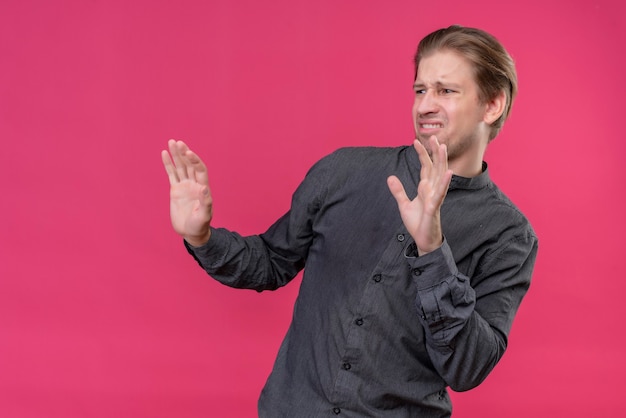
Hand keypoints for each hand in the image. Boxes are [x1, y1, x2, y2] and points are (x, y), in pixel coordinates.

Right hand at [161, 139, 212, 246]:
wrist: (191, 232)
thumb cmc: (200, 225)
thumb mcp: (204, 215)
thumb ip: (205, 202)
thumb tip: (204, 188)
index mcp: (202, 187)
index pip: (199, 169)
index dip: (194, 160)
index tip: (188, 152)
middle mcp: (194, 184)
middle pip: (189, 165)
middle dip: (184, 153)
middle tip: (177, 142)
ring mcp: (184, 186)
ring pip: (180, 167)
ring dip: (176, 155)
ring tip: (171, 142)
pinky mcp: (176, 190)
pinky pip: (171, 174)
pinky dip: (168, 164)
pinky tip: (164, 153)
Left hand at [387, 136, 452, 254]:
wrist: (423, 240)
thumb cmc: (417, 223)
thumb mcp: (404, 205)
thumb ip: (398, 191)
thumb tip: (390, 177)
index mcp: (425, 188)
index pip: (425, 167)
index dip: (421, 154)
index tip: (416, 140)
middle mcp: (432, 190)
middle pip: (434, 166)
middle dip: (434, 151)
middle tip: (433, 136)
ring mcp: (435, 197)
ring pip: (439, 175)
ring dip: (441, 161)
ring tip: (442, 147)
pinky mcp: (434, 207)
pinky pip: (440, 193)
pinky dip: (444, 183)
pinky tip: (448, 172)